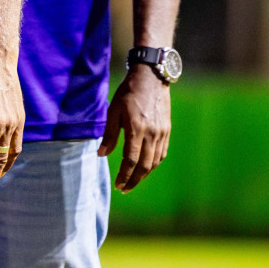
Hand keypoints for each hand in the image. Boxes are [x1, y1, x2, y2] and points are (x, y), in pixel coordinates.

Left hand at [99, 65, 170, 192]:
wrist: (151, 79)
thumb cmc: (127, 93)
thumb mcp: (113, 111)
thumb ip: (109, 134)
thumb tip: (101, 155)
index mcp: (136, 129)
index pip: (131, 159)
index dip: (124, 175)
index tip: (118, 185)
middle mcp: (152, 134)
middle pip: (144, 165)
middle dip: (134, 180)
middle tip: (124, 189)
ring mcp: (162, 133)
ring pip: (155, 162)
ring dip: (144, 174)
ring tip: (133, 181)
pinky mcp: (167, 131)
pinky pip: (162, 154)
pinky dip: (154, 164)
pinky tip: (145, 167)